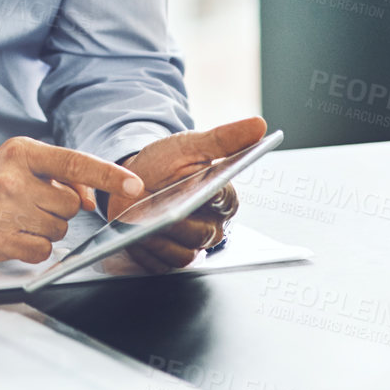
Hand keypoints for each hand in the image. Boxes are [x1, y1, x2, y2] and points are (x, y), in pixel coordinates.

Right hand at [0, 137, 144, 263]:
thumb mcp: (22, 163)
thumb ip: (61, 176)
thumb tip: (92, 198)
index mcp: (23, 153)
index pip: (74, 163)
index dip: (108, 175)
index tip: (135, 184)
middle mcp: (13, 179)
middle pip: (69, 206)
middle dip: (58, 209)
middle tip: (32, 203)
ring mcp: (4, 210)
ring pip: (58, 230)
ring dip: (46, 229)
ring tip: (19, 218)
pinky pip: (41, 251)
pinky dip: (34, 247)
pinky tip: (15, 234)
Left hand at [110, 117, 266, 273]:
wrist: (130, 180)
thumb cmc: (164, 162)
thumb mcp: (191, 145)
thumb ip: (225, 138)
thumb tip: (259, 124)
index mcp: (223, 199)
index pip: (226, 204)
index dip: (210, 198)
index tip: (197, 192)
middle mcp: (211, 226)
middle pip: (203, 235)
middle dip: (179, 222)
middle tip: (160, 211)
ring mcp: (189, 245)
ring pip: (184, 254)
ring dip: (160, 239)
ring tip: (140, 223)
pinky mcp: (167, 259)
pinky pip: (161, 265)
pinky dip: (146, 252)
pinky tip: (133, 237)